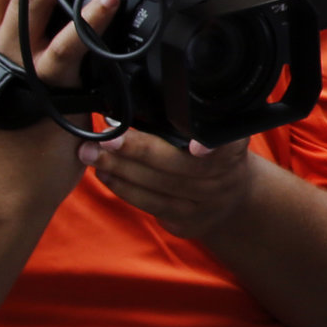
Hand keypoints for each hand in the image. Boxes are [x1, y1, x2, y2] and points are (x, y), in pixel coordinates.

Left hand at [89, 131, 259, 236]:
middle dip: (138, 151)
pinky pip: (150, 205)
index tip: (195, 146)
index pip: (225, 146)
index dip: (211, 146)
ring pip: (159, 187)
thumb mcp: (217, 137)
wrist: (234, 202)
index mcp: (232, 150)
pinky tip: (105, 174)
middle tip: (106, 139)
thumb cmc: (213, 157)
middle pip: (178, 166)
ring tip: (92, 154)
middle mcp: (223, 179)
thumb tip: (140, 103)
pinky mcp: (186, 223)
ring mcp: (205, 204)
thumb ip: (193, 124)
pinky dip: (123, 188)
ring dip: (121, 170)